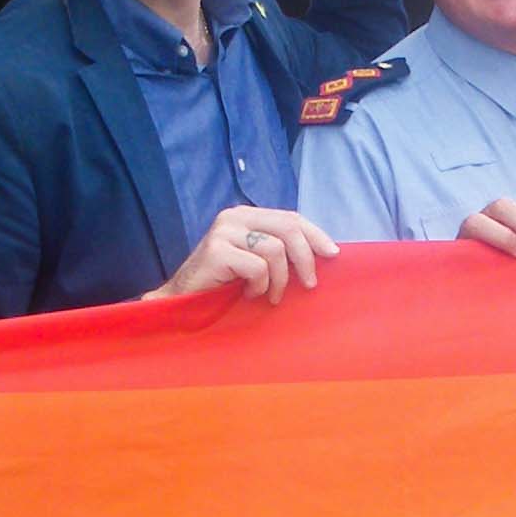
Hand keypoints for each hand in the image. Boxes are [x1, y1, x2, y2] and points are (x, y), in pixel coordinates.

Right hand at [145, 208, 337, 305]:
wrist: (182, 301)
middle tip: (309, 284)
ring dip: (279, 280)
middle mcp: (234, 217)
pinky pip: (257, 268)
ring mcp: (223, 232)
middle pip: (288, 228)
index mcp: (247, 215)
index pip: (291, 217)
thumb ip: (279, 250)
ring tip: (268, 295)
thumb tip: (322, 254)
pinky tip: (247, 294)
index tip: (333, 254)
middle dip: (305, 258)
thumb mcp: (256, 261)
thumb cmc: (223, 285)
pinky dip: (259, 286)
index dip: (315, 234)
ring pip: (275, 250)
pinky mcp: (216, 251)